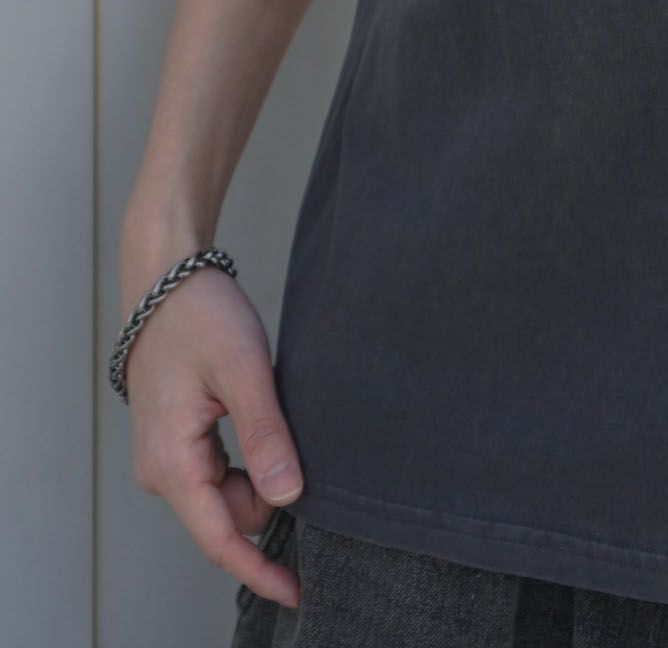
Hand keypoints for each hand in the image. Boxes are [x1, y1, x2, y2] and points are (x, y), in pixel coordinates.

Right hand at [122, 258, 303, 607]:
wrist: (167, 281)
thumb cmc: (202, 317)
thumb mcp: (244, 370)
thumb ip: (265, 434)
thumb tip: (288, 497)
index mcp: (172, 463)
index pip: (219, 538)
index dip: (258, 570)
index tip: (298, 592)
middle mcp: (162, 471)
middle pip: (230, 516)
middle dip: (271, 500)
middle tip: (300, 436)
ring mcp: (167, 458)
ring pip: (228, 495)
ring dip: (262, 475)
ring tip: (280, 415)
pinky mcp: (178, 441)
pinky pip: (220, 473)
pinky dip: (250, 462)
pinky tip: (269, 427)